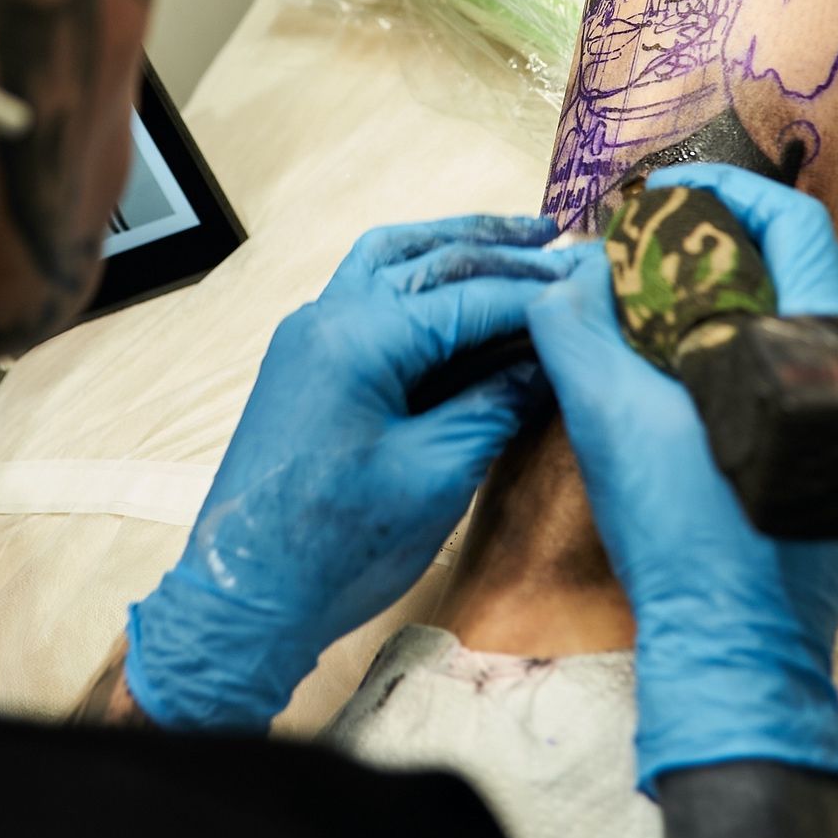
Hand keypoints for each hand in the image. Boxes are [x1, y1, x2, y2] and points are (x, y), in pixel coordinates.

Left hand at [126, 213, 572, 730]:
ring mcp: (311, 331)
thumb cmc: (340, 544)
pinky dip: (418, 277)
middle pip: (429, 258)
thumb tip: (552, 359)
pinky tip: (458, 290)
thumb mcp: (439, 472)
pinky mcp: (306, 357)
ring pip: (391, 258)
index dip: (535, 295)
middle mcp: (328, 314)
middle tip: (563, 245)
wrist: (246, 595)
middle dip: (499, 251)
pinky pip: (367, 290)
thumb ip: (498, 403)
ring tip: (516, 242)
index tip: (591, 290)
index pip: (469, 294)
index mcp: (360, 336)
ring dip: (453, 246)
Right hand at [526, 164, 837, 792]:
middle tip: (642, 243)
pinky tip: (674, 364)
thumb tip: (563, 269)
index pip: (794, 223)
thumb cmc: (682, 532)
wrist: (731, 652)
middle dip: (713, 241)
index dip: (724, 190)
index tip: (660, 192)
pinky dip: (733, 346)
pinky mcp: (829, 458)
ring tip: (648, 298)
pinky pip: (786, 369)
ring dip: (721, 295)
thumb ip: (575, 327)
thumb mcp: (609, 416)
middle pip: (790, 266)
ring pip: (787, 320)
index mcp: (825, 347)